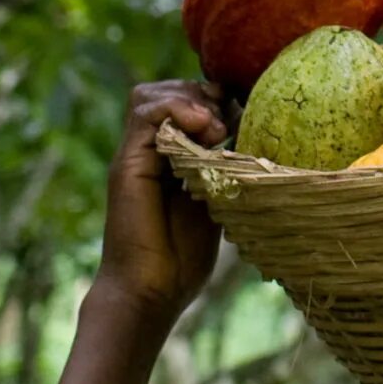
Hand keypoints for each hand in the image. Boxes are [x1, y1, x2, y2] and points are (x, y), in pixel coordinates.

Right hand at [96, 82, 226, 328]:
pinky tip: (205, 129)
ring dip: (190, 100)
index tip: (245, 114)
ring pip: (150, 95)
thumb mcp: (216, 202)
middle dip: (203, 94)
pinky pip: (145, 115)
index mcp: (167, 158)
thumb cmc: (182, 260)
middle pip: (166, 90)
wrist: (151, 293)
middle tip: (231, 120)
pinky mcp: (127, 164)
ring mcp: (134, 156)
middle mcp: (146, 152)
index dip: (215, 99)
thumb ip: (225, 170)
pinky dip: (177, 110)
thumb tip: (255, 139)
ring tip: (217, 128)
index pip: (184, 103)